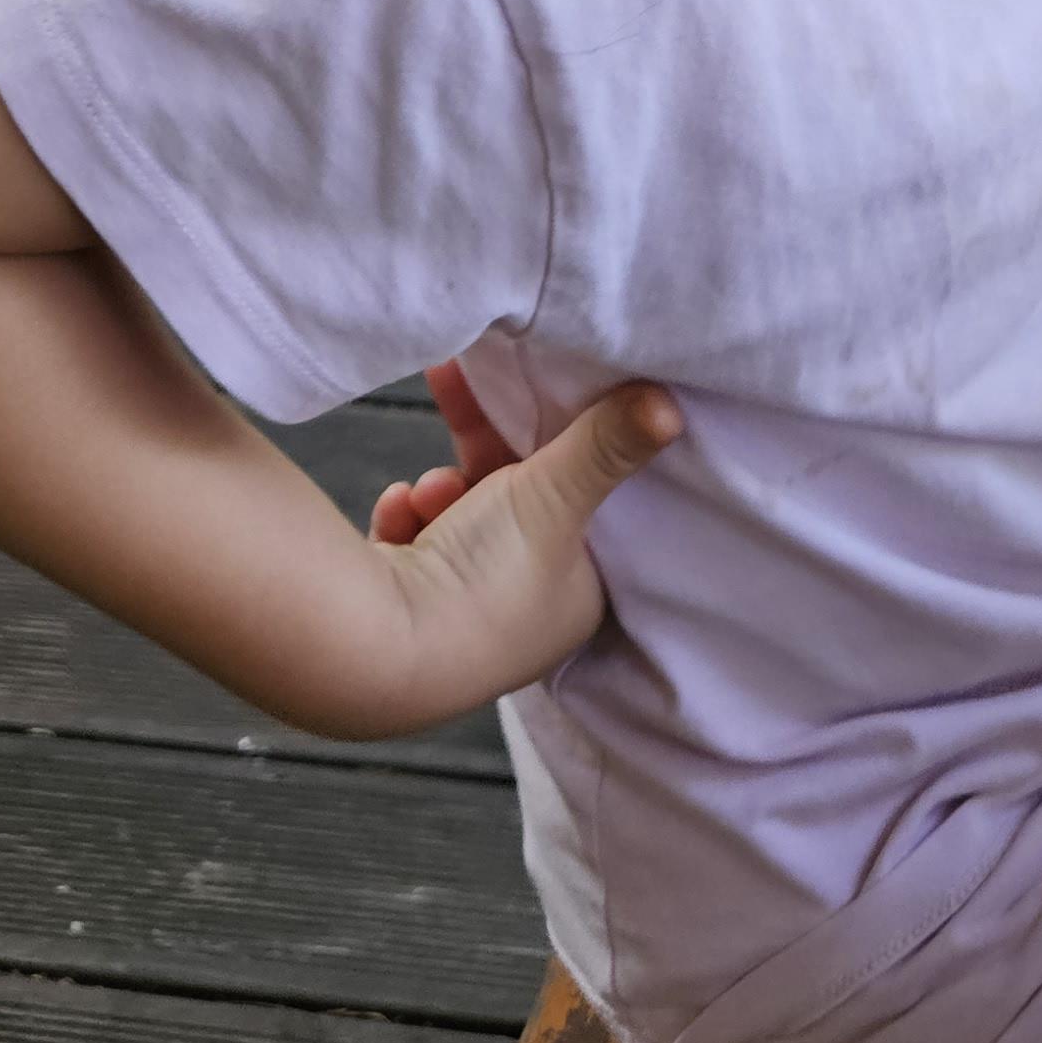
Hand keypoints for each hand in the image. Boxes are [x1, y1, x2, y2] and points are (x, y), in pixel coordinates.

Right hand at [361, 359, 682, 725]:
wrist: (370, 648)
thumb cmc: (483, 577)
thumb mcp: (555, 495)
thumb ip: (606, 443)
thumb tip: (670, 405)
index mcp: (575, 601)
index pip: (583, 509)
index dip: (565, 453)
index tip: (540, 403)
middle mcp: (521, 616)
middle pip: (515, 504)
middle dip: (483, 457)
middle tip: (457, 394)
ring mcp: (457, 617)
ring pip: (458, 518)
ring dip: (441, 489)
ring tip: (426, 492)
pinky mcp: (401, 611)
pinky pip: (413, 543)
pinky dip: (405, 517)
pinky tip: (397, 512)